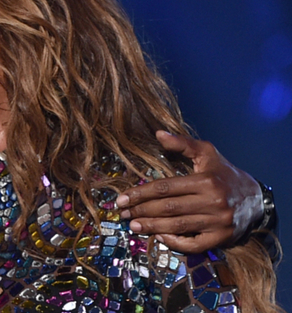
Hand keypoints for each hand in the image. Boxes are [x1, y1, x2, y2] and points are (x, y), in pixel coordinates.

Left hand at [115, 131, 262, 252]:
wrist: (257, 198)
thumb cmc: (224, 173)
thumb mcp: (206, 153)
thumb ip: (182, 143)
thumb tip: (158, 133)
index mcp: (205, 181)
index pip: (165, 188)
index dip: (140, 193)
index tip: (122, 198)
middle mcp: (213, 202)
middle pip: (169, 208)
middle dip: (141, 211)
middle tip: (122, 213)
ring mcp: (218, 222)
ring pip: (178, 226)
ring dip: (152, 227)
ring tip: (133, 225)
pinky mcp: (222, 238)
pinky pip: (194, 244)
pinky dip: (175, 242)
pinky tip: (159, 236)